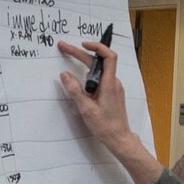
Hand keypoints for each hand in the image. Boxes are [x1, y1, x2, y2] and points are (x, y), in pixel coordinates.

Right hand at [56, 39, 161, 183]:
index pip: (108, 56)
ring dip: (84, 63)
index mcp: (109, 83)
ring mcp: (113, 88)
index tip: (82, 44)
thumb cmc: (105, 126)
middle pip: (98, 62)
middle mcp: (113, 82)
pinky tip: (79, 77)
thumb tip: (64, 74)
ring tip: (68, 56)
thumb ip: (75, 90)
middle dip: (80, 53)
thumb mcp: (86, 109)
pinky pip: (100, 78)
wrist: (119, 139)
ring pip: (98, 70)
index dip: (96, 46)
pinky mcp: (112, 93)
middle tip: (63, 48)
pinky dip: (89, 74)